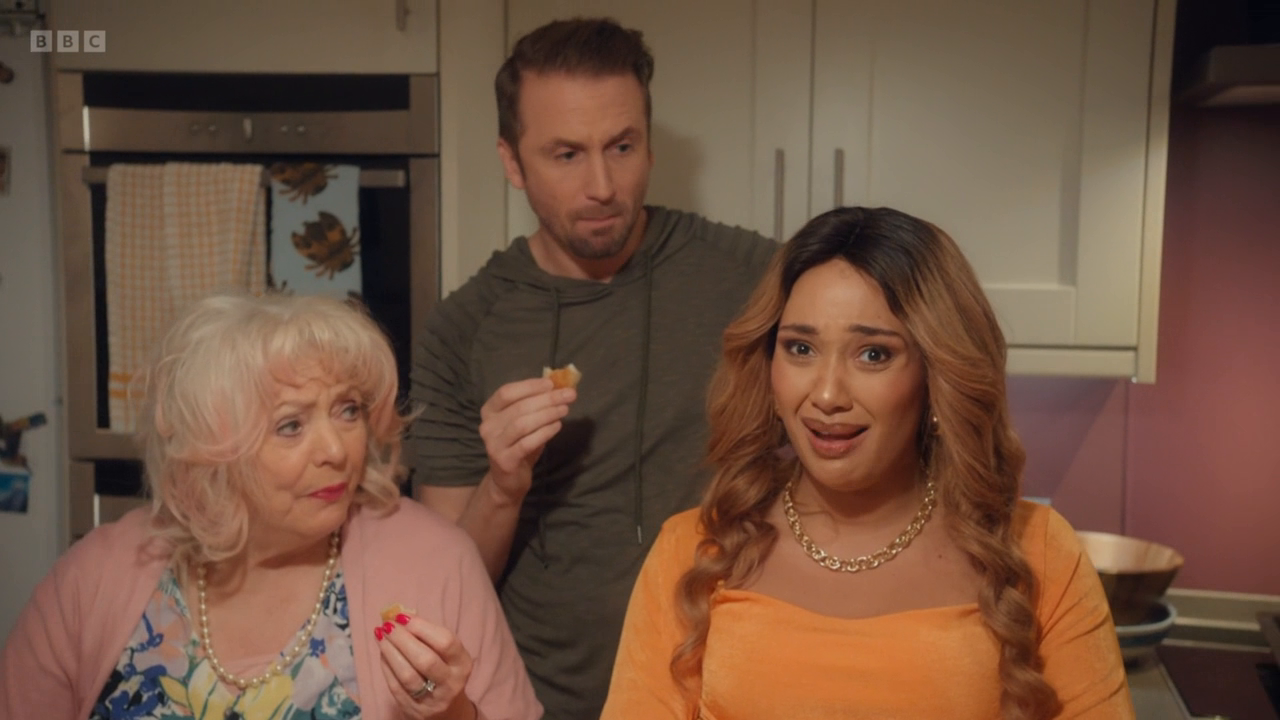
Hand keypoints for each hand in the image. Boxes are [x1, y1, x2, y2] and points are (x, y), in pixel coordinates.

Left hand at [377, 613, 475, 719]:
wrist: (446, 710)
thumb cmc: (444, 671)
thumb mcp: (446, 655)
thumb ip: (428, 636)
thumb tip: (400, 617)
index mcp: (462, 664)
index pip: (445, 642)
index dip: (422, 627)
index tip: (402, 616)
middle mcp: (451, 683)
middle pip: (426, 660)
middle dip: (403, 639)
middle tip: (387, 625)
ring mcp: (432, 700)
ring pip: (408, 676)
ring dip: (390, 653)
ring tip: (380, 636)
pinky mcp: (413, 710)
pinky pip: (396, 687)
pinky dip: (386, 667)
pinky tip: (382, 653)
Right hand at [479, 377, 575, 502]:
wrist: (507, 480)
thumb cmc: (519, 444)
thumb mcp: (524, 421)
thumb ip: (535, 404)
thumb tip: (559, 387)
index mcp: (489, 411)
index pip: (507, 392)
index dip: (529, 386)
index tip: (551, 384)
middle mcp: (487, 426)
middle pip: (518, 407)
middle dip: (546, 399)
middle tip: (568, 395)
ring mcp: (494, 444)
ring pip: (522, 424)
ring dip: (547, 414)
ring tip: (564, 410)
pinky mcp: (504, 460)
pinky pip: (527, 442)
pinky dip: (544, 432)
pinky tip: (557, 426)